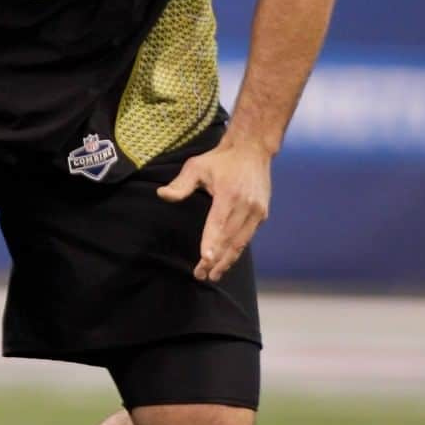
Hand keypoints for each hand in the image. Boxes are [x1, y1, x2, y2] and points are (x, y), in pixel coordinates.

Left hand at [156, 139, 271, 282]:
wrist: (252, 150)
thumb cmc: (220, 160)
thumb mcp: (196, 166)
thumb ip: (180, 184)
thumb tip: (161, 195)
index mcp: (229, 195)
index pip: (219, 224)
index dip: (211, 244)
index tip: (204, 260)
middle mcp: (246, 206)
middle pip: (230, 239)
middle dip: (216, 260)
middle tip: (202, 275)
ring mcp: (257, 211)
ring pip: (241, 242)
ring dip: (227, 260)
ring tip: (213, 275)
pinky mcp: (262, 214)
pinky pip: (247, 237)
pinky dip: (236, 251)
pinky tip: (226, 261)